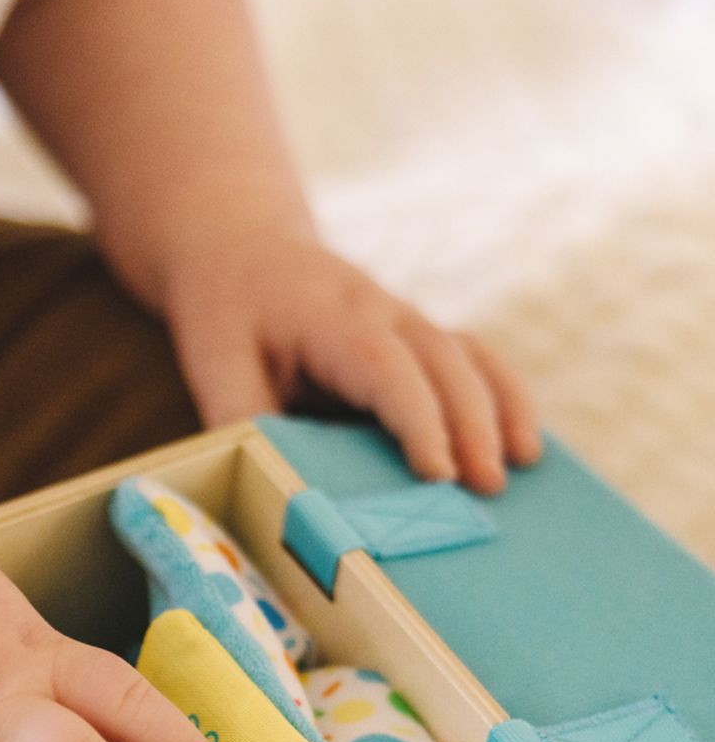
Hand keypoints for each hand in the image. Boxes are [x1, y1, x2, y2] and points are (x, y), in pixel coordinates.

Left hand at [160, 224, 542, 493]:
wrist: (245, 251)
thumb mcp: (215, 365)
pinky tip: (525, 445)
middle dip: (470, 427)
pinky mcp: (421, 336)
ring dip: (501, 410)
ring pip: (471, 358)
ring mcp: (410, 320)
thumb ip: (240, 420)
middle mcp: (384, 312)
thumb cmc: (229, 315)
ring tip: (522, 467)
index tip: (438, 473)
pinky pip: (477, 359)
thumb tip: (265, 484)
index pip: (387, 368)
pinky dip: (506, 397)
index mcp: (332, 318)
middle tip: (486, 490)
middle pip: (443, 364)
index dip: (417, 419)